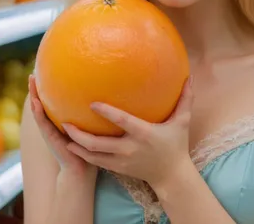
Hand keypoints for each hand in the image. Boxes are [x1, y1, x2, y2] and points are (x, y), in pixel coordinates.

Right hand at [28, 75, 91, 174]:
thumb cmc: (90, 147)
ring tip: (31, 83)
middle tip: (32, 73)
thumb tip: (109, 93)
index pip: (53, 102)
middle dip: (36, 89)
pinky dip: (38, 113)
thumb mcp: (91, 126)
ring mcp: (50, 131)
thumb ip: (93, 113)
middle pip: (42, 103)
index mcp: (62, 120)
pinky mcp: (51, 138)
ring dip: (33, 97)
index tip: (46, 72)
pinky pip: (43, 123)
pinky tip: (36, 103)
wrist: (82, 169)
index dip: (48, 89)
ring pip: (38, 111)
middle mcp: (53, 124)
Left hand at [63, 77, 193, 188]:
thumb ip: (185, 99)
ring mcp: (122, 161)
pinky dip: (83, 154)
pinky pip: (97, 162)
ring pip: (93, 155)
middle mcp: (129, 148)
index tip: (92, 103)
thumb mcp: (183, 122)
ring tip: (63, 133)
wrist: (172, 176)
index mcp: (143, 134)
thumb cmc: (176, 145)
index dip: (106, 113)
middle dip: (80, 134)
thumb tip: (190, 77)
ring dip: (76, 145)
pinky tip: (72, 145)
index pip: (122, 122)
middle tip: (65, 122)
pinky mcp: (118, 169)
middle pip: (99, 144)